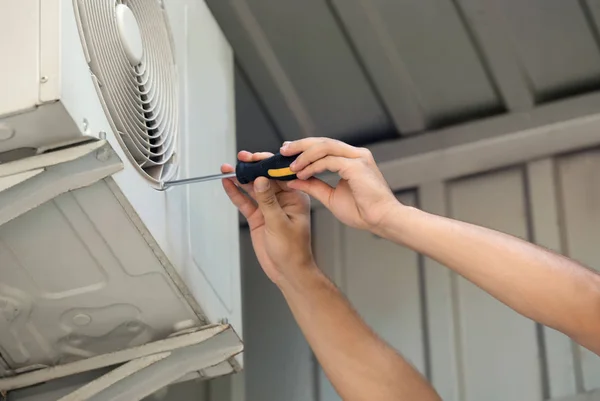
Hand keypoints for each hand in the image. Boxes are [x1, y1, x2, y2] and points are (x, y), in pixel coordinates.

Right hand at [221, 151, 314, 283]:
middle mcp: (283, 199)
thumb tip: (260, 180)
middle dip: (252, 168)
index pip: (281, 174)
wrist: (287, 271)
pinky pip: (245, 201)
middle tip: (240, 160)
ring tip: (227, 169)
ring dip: (240, 179)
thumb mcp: (279, 223)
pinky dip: (236, 193)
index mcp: (296, 196)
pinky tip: (227, 184)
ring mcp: (269, 207)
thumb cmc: (293, 251)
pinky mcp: (258, 216)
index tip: (254, 158)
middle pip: (265, 178)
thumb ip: (268, 201)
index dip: (267, 164)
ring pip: (253, 188)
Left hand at [281, 138, 399, 231]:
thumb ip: (313, 186)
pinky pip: (329, 160)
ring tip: (290, 165)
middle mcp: (356, 155)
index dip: (305, 147)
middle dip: (300, 145)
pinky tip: (302, 173)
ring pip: (324, 146)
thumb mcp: (331, 197)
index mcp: (352, 160)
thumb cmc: (363, 211)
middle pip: (322, 141)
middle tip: (283, 150)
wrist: (382, 220)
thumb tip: (294, 180)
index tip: (288, 152)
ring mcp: (357, 158)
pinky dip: (313, 166)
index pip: (324, 147)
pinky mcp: (356, 166)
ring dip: (304, 154)